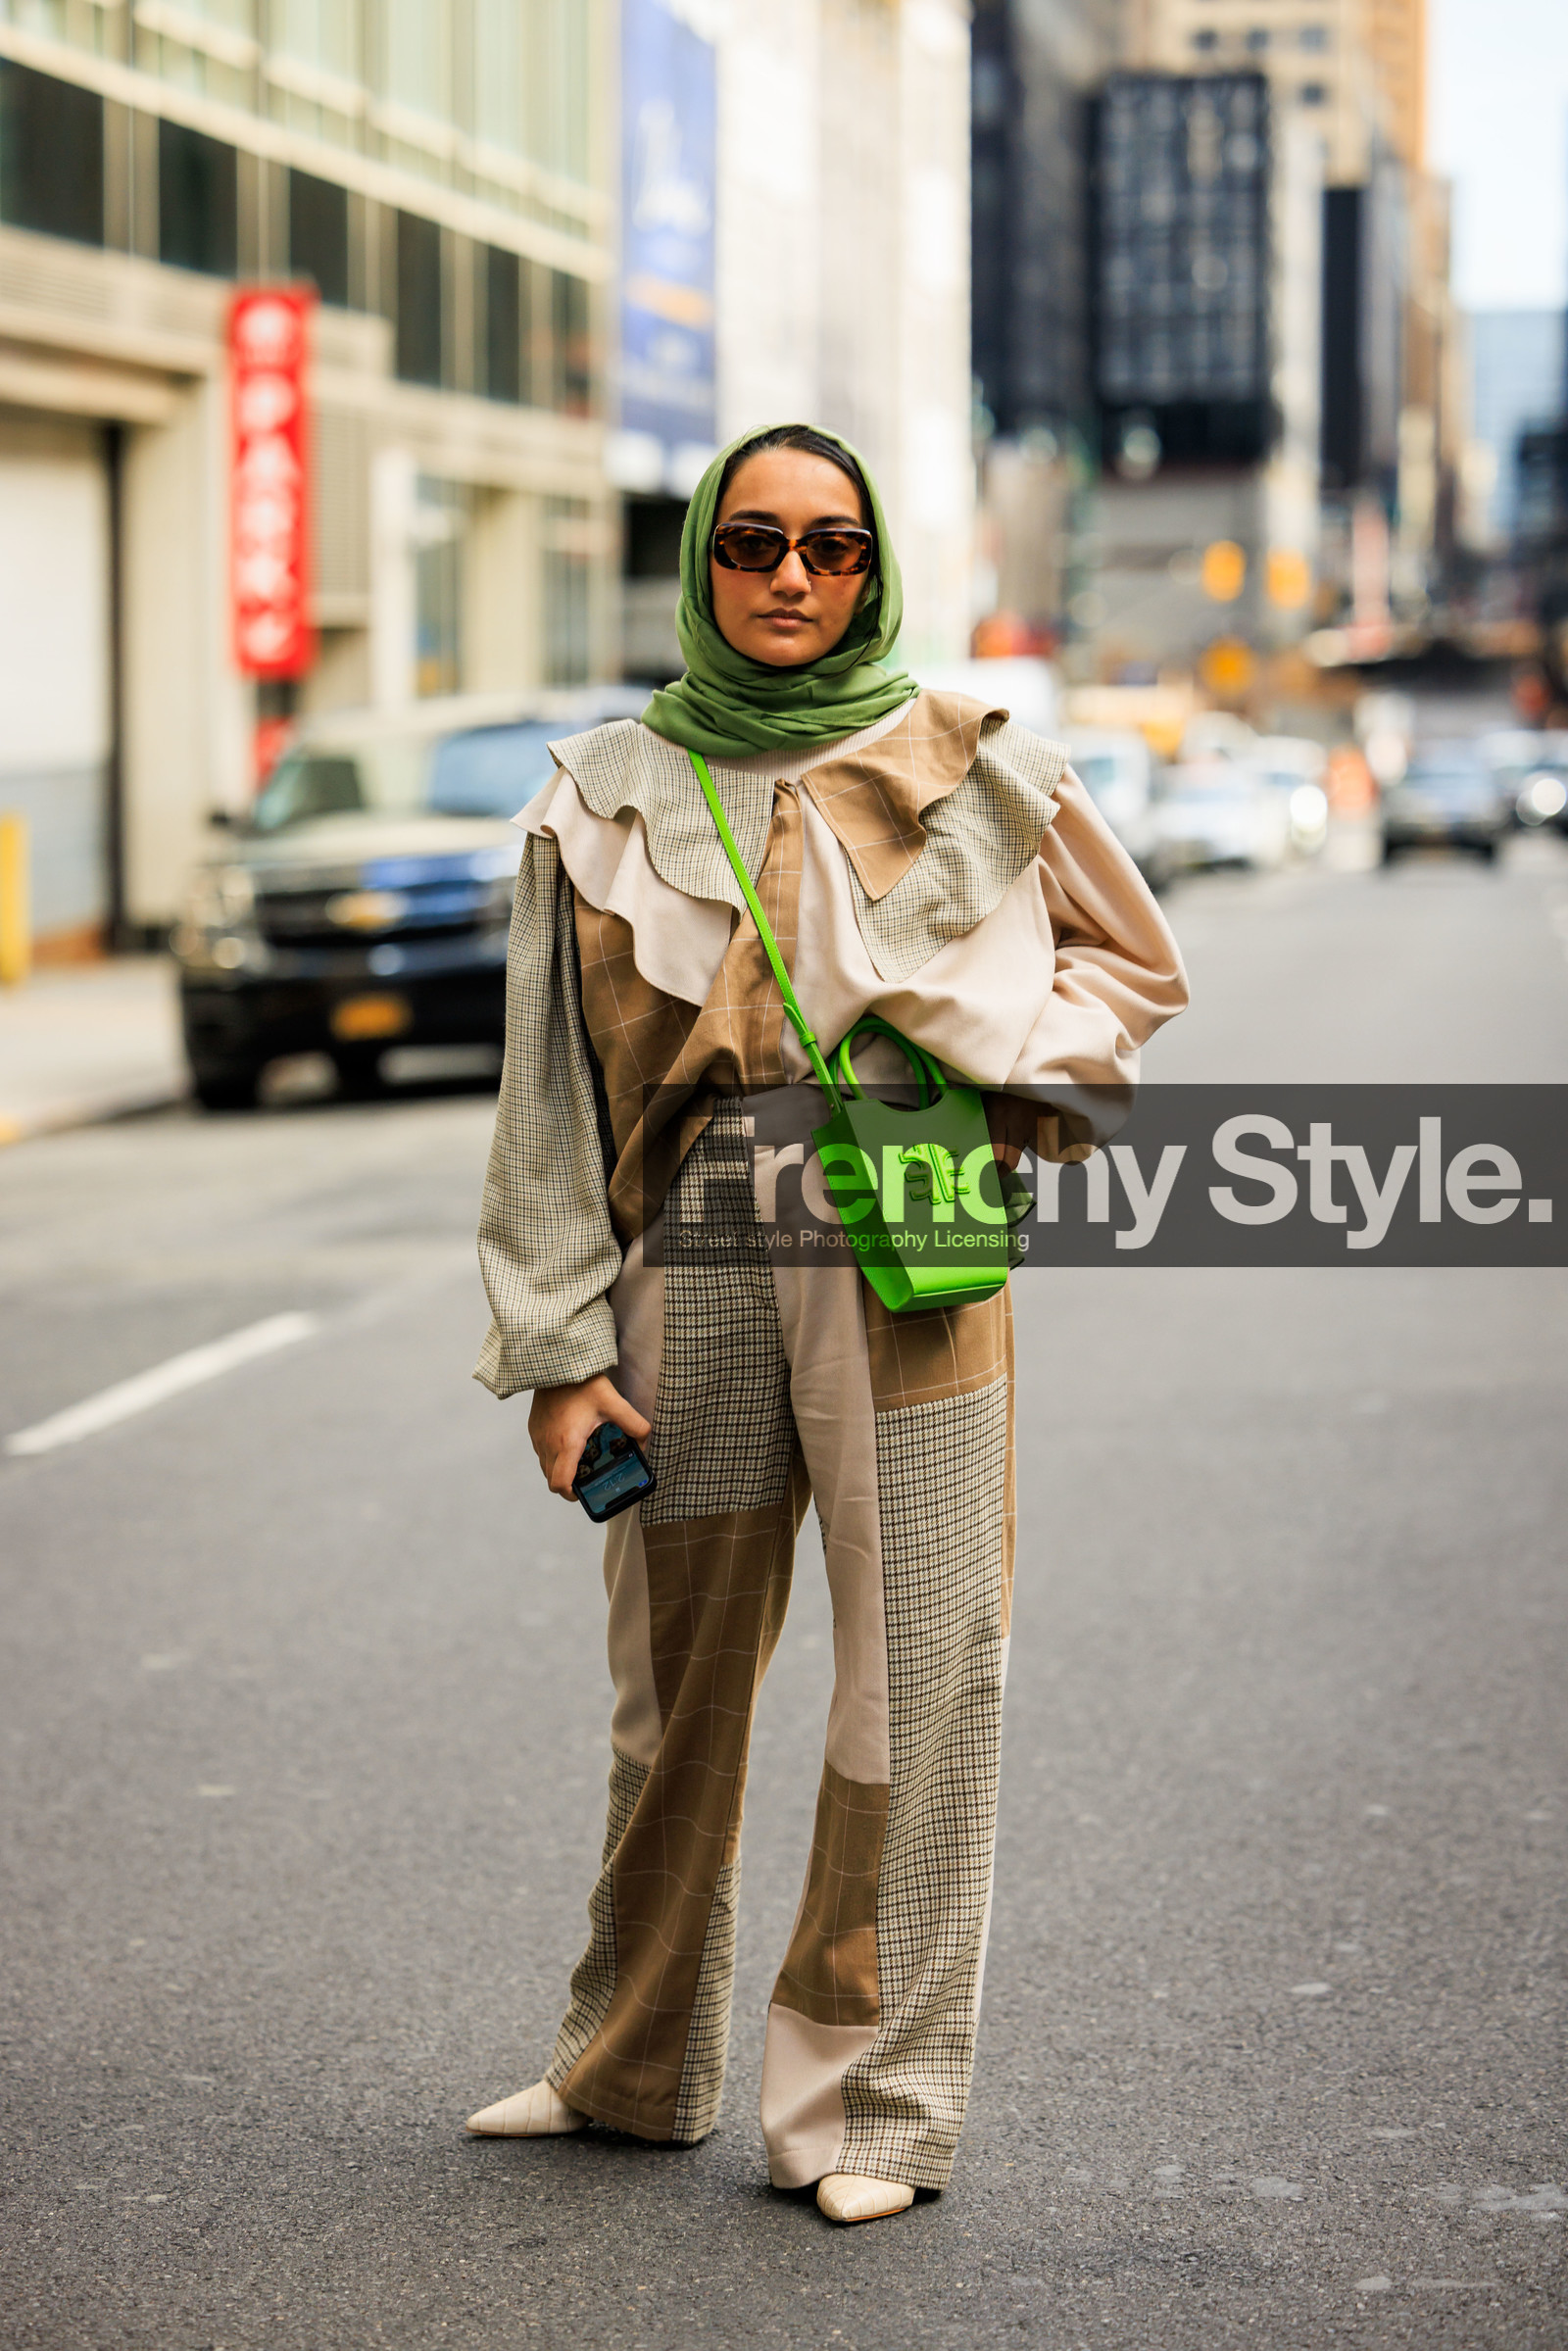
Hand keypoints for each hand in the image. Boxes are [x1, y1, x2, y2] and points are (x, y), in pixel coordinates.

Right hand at [528, 1374, 651, 1500]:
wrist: (557, 1364)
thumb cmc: (582, 1383)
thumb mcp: (614, 1403)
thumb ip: (635, 1425)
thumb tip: (644, 1443)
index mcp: (567, 1443)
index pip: (560, 1483)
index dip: (571, 1494)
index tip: (583, 1491)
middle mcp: (548, 1443)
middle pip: (552, 1479)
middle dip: (568, 1483)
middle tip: (586, 1474)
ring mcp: (538, 1436)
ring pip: (545, 1466)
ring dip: (560, 1468)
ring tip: (579, 1456)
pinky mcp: (533, 1427)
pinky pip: (540, 1451)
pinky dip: (552, 1454)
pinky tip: (569, 1439)